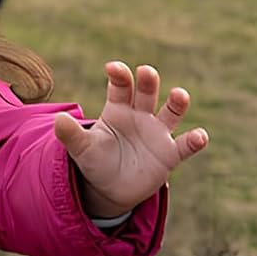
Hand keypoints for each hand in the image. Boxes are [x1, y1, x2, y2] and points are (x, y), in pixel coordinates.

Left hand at [53, 63, 207, 217]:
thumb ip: (71, 135)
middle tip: (146, 71)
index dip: (119, 75)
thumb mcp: (81, 150)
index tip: (113, 67)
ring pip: (171, 112)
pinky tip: (200, 136)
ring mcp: (157, 133)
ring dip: (177, 102)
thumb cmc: (95, 161)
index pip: (120, 86)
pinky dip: (194, 140)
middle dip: (148, 80)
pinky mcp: (169, 154)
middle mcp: (140, 115)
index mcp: (118, 109)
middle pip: (147, 92)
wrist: (110, 188)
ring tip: (179, 95)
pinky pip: (185, 145)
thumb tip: (57, 120)